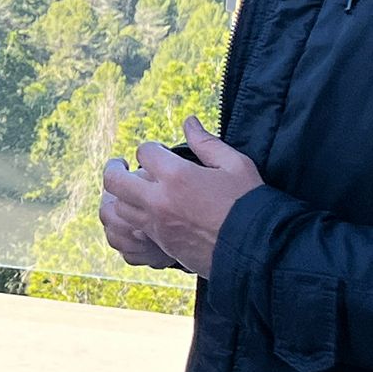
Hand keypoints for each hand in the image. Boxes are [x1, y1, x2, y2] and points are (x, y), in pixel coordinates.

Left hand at [100, 117, 263, 278]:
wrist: (258, 249)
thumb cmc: (249, 203)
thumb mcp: (235, 165)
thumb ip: (207, 143)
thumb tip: (189, 122)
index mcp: (177, 176)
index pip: (144, 152)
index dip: (151, 149)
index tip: (159, 153)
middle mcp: (159, 200)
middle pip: (114, 182)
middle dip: (114, 170)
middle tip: (120, 165)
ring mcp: (156, 225)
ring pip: (116, 210)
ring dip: (119, 198)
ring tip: (128, 191)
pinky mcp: (160, 245)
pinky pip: (129, 232)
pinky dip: (129, 221)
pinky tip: (141, 215)